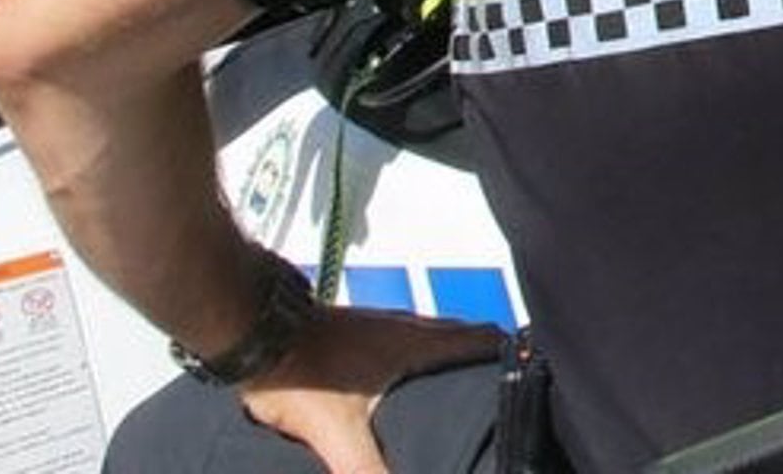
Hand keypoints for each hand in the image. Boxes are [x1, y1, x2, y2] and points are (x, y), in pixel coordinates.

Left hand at [238, 308, 503, 473]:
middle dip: (487, 365)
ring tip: (464, 398)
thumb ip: (370, 472)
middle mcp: (408, 325)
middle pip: (465, 338)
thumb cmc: (299, 370)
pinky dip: (424, 362)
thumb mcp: (337, 435)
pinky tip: (408, 391)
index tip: (529, 377)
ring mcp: (384, 323)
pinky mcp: (360, 329)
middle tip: (500, 397)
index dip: (510, 356)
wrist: (253, 330)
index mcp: (418, 342)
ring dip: (455, 361)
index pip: (482, 339)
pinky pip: (410, 343)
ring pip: (437, 339)